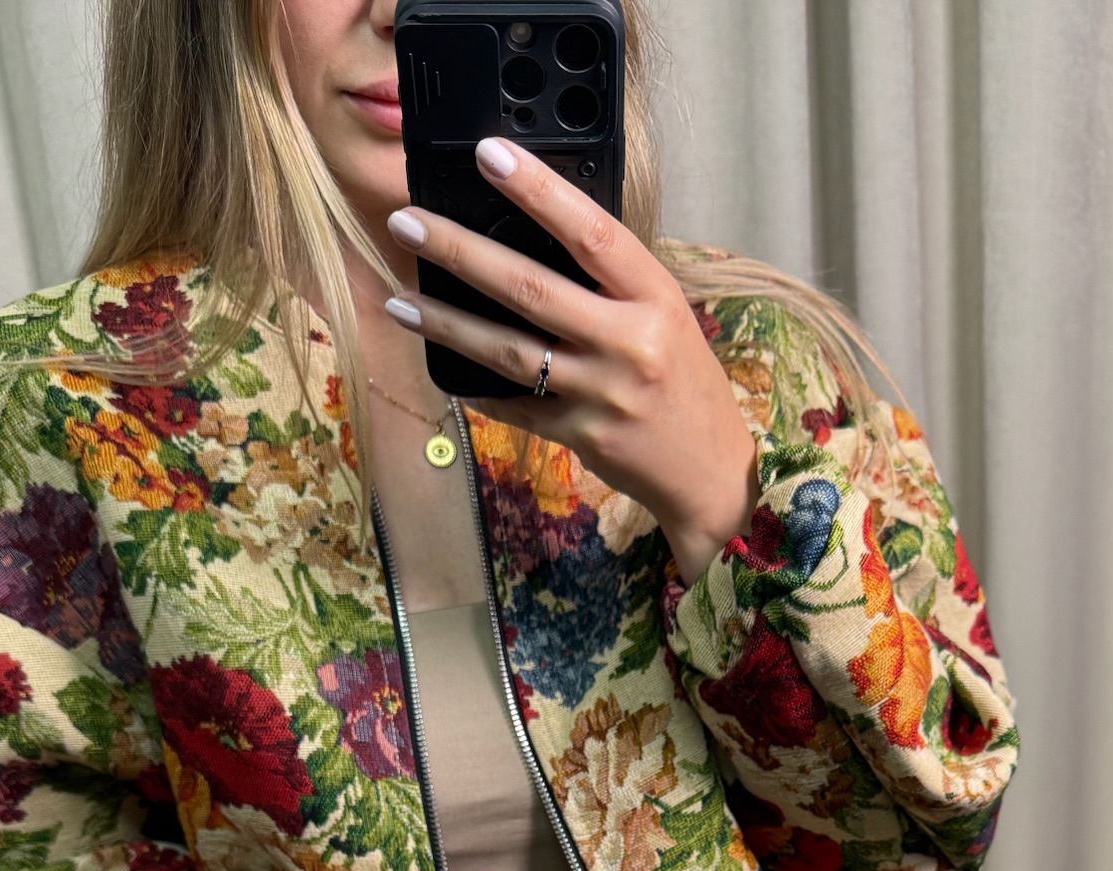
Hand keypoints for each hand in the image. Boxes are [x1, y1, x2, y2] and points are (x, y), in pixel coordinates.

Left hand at [384, 137, 760, 585]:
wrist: (712, 474)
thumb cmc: (686, 384)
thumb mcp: (667, 318)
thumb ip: (612, 285)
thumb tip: (536, 241)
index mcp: (655, 299)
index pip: (592, 232)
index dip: (539, 191)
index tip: (490, 155)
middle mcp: (629, 343)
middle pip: (532, 289)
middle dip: (462, 252)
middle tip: (409, 223)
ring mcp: (602, 394)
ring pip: (509, 351)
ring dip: (448, 324)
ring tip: (401, 300)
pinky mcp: (581, 437)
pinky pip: (515, 405)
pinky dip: (477, 386)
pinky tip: (441, 366)